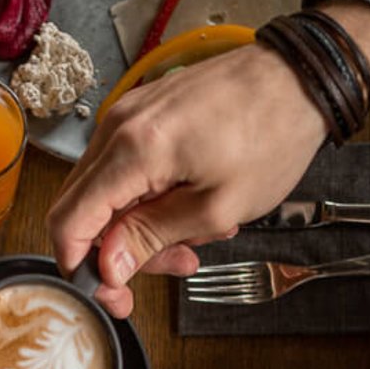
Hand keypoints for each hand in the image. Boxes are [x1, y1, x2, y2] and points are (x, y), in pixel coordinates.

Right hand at [46, 0, 369, 317]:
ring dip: (139, 225)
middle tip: (170, 265)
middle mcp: (118, 126)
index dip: (81, 268)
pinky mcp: (143, 113)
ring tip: (194, 236)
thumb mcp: (217, 207)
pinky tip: (189, 204)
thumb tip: (109, 265)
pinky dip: (147, 196)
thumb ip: (152, 236)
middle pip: (81, 209)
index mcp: (133, 150)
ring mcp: (128, 115)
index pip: (70, 221)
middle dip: (117, 251)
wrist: (300, 75)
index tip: (111, 293)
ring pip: (104, 191)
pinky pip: (124, 167)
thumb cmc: (273, 133)